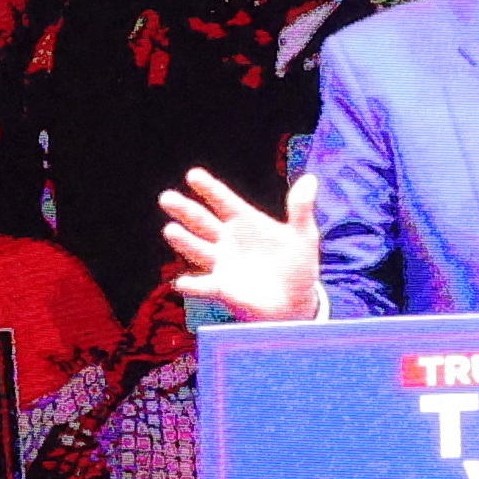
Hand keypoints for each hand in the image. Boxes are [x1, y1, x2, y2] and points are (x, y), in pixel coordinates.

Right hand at [159, 167, 324, 325]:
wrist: (296, 303)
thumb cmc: (298, 266)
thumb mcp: (304, 236)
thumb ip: (301, 209)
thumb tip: (311, 179)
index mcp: (244, 221)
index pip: (222, 200)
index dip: (208, 188)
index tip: (193, 175)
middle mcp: (227, 240)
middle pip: (201, 221)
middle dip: (184, 210)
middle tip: (167, 198)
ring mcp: (222, 264)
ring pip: (198, 249)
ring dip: (184, 241)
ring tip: (171, 231)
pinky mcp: (222, 289)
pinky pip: (205, 285)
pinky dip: (193, 285)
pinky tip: (182, 283)